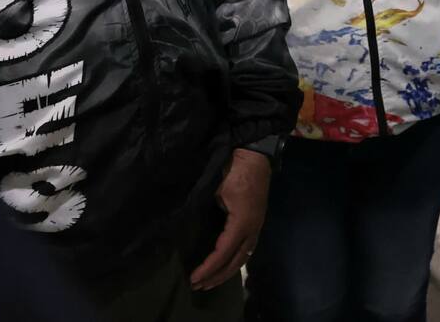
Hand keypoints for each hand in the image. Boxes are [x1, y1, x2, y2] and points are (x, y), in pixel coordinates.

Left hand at [189, 148, 270, 290]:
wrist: (255, 153)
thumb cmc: (233, 168)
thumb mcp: (215, 188)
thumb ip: (200, 205)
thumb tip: (182, 219)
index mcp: (242, 222)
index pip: (223, 252)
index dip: (208, 267)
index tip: (193, 278)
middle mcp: (253, 228)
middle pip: (236, 261)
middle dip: (217, 276)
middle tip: (199, 286)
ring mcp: (257, 225)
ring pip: (244, 256)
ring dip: (227, 271)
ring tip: (211, 281)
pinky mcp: (256, 220)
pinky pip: (247, 248)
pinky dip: (235, 260)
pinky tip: (226, 264)